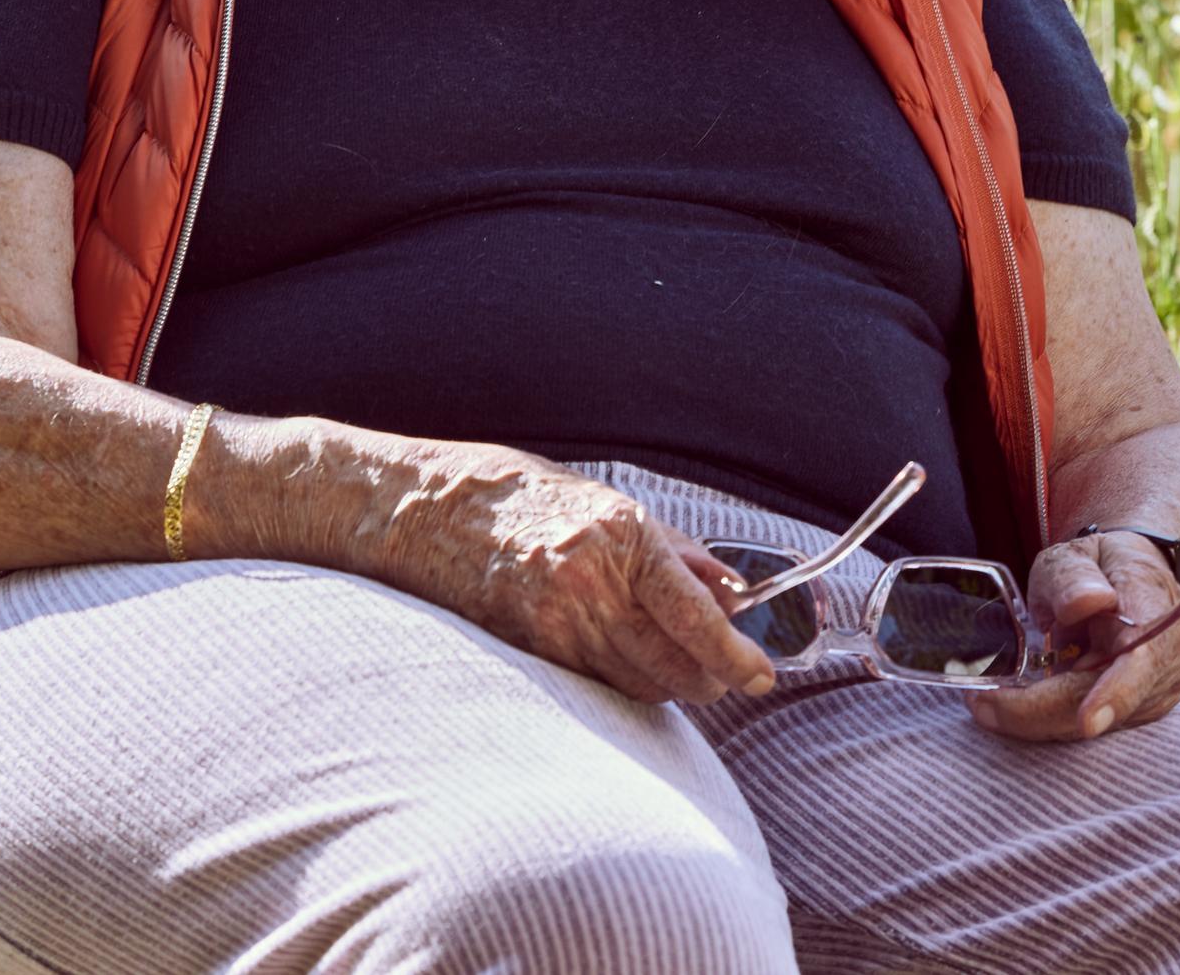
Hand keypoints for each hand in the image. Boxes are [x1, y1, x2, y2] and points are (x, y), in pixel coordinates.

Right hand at [353, 436, 781, 707]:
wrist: (417, 508)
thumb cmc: (510, 492)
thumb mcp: (598, 498)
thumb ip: (668, 549)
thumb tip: (729, 590)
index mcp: (619, 534)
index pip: (697, 618)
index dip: (738, 656)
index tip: (761, 674)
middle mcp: (591, 584)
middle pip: (675, 667)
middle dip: (709, 678)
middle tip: (726, 673)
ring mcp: (556, 623)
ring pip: (639, 686)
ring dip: (667, 683)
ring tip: (674, 666)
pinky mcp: (528, 652)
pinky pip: (595, 686)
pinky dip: (620, 683)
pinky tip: (620, 662)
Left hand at [967, 529, 1179, 743]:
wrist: (1135, 578)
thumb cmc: (1101, 565)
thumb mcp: (1076, 555)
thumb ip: (1073, 576)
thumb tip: (1082, 604)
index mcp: (1158, 611)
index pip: (1143, 659)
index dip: (1116, 694)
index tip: (1086, 723)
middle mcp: (1169, 659)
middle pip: (1106, 702)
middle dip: (1039, 710)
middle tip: (980, 704)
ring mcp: (1161, 690)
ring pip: (1097, 722)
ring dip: (1041, 718)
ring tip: (990, 702)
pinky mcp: (1143, 709)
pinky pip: (1095, 722)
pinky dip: (1054, 716)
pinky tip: (1019, 704)